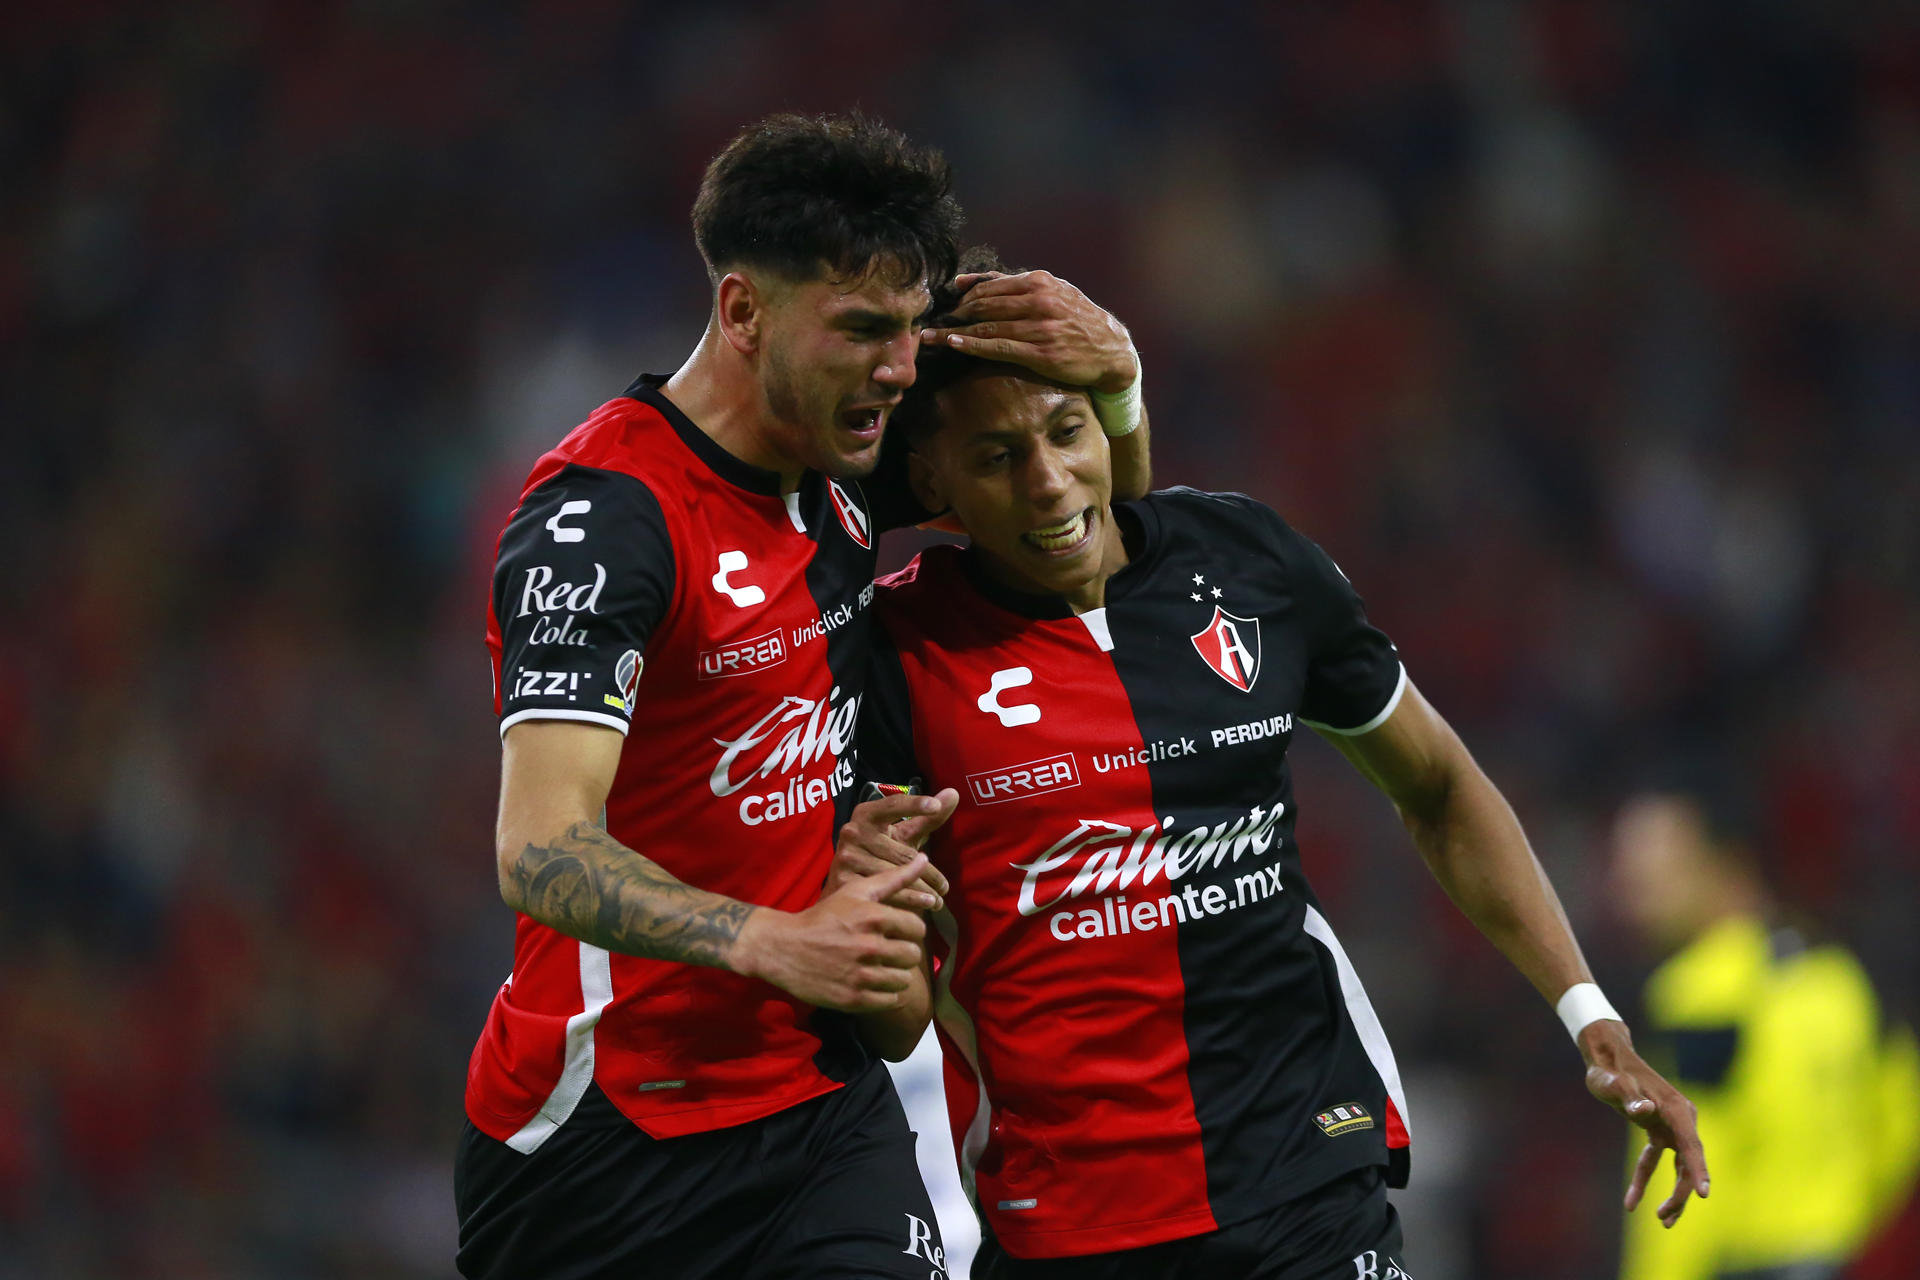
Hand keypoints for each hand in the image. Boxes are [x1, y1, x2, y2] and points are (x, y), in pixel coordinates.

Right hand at [734, 857, 933, 1012]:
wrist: (783, 948)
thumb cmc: (823, 917)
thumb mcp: (856, 891)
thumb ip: (894, 877)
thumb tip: (924, 858)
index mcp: (873, 917)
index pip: (918, 928)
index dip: (908, 930)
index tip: (894, 931)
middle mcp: (870, 946)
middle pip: (913, 955)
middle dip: (902, 952)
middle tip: (885, 950)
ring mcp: (861, 975)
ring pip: (903, 980)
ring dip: (895, 974)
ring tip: (878, 967)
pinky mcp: (854, 999)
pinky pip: (890, 1001)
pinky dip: (885, 994)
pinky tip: (871, 983)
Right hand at [829, 788, 959, 909]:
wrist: (844, 883)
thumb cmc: (879, 852)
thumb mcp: (900, 834)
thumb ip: (926, 818)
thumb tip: (954, 794)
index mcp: (866, 814)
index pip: (893, 805)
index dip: (914, 804)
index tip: (935, 806)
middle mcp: (853, 831)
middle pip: (903, 853)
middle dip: (928, 871)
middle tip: (945, 887)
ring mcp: (846, 857)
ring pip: (895, 874)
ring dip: (922, 889)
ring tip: (938, 900)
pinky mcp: (844, 880)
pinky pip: (884, 890)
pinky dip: (908, 900)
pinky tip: (923, 906)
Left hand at [921, 271, 1136, 392]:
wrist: (1111, 349)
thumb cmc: (1076, 320)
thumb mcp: (1050, 292)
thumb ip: (1008, 284)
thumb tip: (963, 281)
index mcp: (1038, 282)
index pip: (988, 287)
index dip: (960, 299)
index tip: (940, 308)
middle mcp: (1039, 301)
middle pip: (983, 305)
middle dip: (951, 315)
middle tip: (928, 323)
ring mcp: (1040, 327)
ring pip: (987, 326)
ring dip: (954, 332)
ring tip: (929, 338)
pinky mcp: (1041, 353)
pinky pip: (1000, 347)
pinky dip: (974, 345)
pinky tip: (954, 345)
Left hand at [1580, 1020, 1710, 1226]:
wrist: (1607, 1060)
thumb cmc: (1609, 1072)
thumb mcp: (1613, 1084)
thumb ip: (1629, 1097)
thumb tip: (1644, 1111)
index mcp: (1676, 1109)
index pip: (1692, 1145)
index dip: (1698, 1171)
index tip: (1703, 1194)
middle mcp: (1680, 1118)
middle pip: (1688, 1161)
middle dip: (1681, 1192)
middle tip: (1665, 1218)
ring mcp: (1671, 1125)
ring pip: (1678, 1166)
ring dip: (1672, 1193)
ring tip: (1663, 1221)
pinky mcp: (1658, 1130)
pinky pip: (1656, 1160)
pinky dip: (1645, 1179)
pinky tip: (1632, 1201)